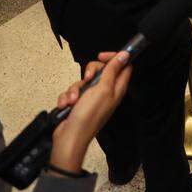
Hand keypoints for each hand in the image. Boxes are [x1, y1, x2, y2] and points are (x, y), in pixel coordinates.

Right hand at [50, 51, 133, 173]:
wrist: (69, 137)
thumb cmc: (88, 115)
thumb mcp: (102, 89)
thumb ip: (113, 71)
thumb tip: (126, 55)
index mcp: (117, 88)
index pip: (123, 66)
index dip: (114, 58)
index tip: (101, 56)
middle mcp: (106, 92)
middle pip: (101, 70)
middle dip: (90, 72)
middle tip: (87, 78)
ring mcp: (92, 97)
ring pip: (83, 81)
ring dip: (75, 89)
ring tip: (73, 101)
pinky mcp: (79, 102)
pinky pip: (72, 92)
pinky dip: (67, 97)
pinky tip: (66, 106)